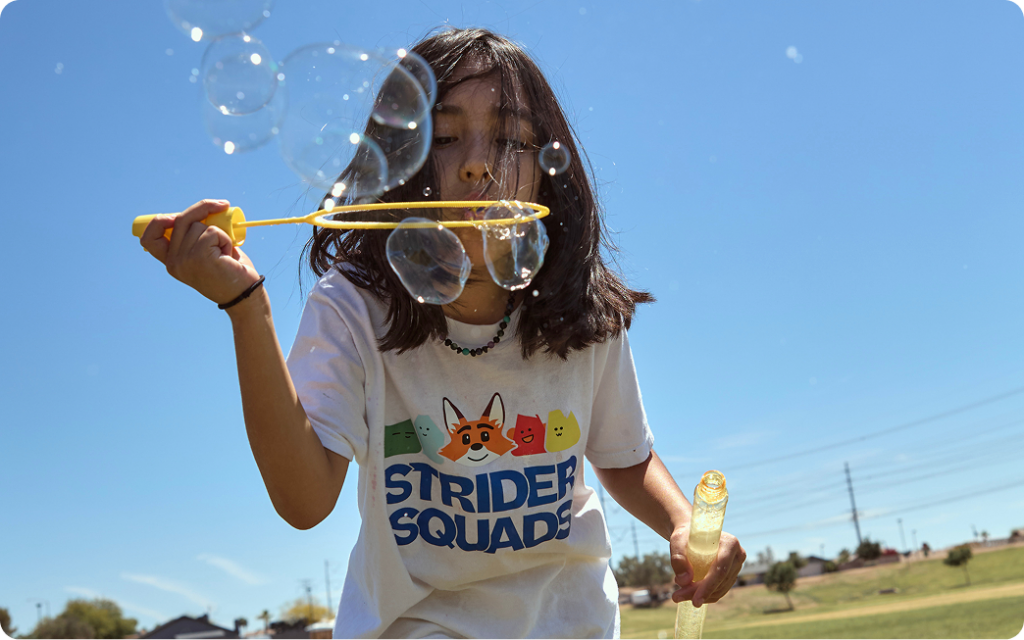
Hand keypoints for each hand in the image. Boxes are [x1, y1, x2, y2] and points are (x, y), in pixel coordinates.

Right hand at [140, 199, 260, 305]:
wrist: (245, 294)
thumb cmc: (229, 271)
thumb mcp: (205, 252)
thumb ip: (194, 237)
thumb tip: (195, 212)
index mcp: (171, 262)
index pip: (149, 239)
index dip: (159, 222)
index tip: (176, 215)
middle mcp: (174, 262)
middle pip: (180, 220)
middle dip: (203, 208)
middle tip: (223, 204)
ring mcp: (184, 260)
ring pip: (199, 225)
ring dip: (219, 233)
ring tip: (224, 252)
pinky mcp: (199, 257)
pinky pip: (213, 232)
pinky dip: (225, 239)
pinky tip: (228, 256)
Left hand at [670, 526, 746, 606]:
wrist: (691, 534)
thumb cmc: (685, 535)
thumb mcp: (677, 541)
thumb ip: (678, 558)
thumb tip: (684, 581)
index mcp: (730, 544)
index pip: (721, 570)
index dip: (708, 586)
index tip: (695, 600)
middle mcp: (737, 556)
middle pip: (720, 581)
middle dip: (699, 592)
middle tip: (676, 597)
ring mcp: (735, 567)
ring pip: (720, 589)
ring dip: (700, 595)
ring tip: (678, 593)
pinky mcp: (730, 575)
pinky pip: (719, 590)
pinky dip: (704, 594)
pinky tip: (688, 591)